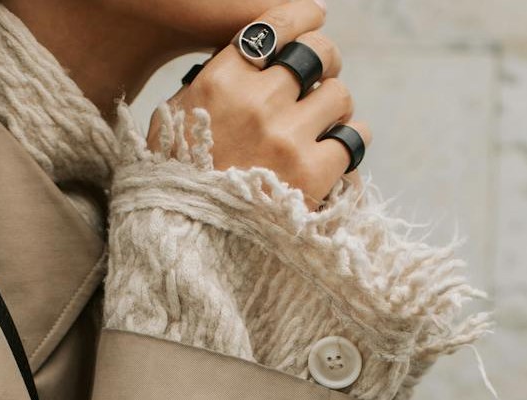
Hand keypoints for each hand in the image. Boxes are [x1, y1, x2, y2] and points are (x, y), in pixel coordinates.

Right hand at [152, 0, 372, 209]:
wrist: (186, 249)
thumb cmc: (177, 185)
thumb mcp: (173, 121)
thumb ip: (212, 84)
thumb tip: (254, 57)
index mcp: (219, 81)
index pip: (275, 24)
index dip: (303, 18)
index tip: (314, 19)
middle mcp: (256, 102)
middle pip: (317, 52)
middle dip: (324, 61)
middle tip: (320, 78)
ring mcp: (287, 138)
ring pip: (339, 94)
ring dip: (334, 107)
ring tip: (321, 125)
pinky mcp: (313, 175)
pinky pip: (354, 137)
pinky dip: (350, 141)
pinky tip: (336, 152)